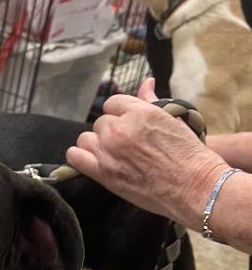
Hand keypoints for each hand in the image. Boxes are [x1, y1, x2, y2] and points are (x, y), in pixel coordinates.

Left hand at [66, 80, 226, 225]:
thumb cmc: (190, 155)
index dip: (119, 115)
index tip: (127, 127)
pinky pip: (75, 157)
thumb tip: (147, 82)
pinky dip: (79, 158)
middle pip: (101, 123)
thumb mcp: (173, 120)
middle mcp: (121, 128)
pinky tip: (91, 161)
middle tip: (127, 147)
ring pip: (86, 139)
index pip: (113, 104)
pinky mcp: (103, 172)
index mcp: (139, 112)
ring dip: (96, 145)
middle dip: (111, 133)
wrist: (195, 187)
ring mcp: (110, 150)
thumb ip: (151, 101)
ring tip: (111, 155)